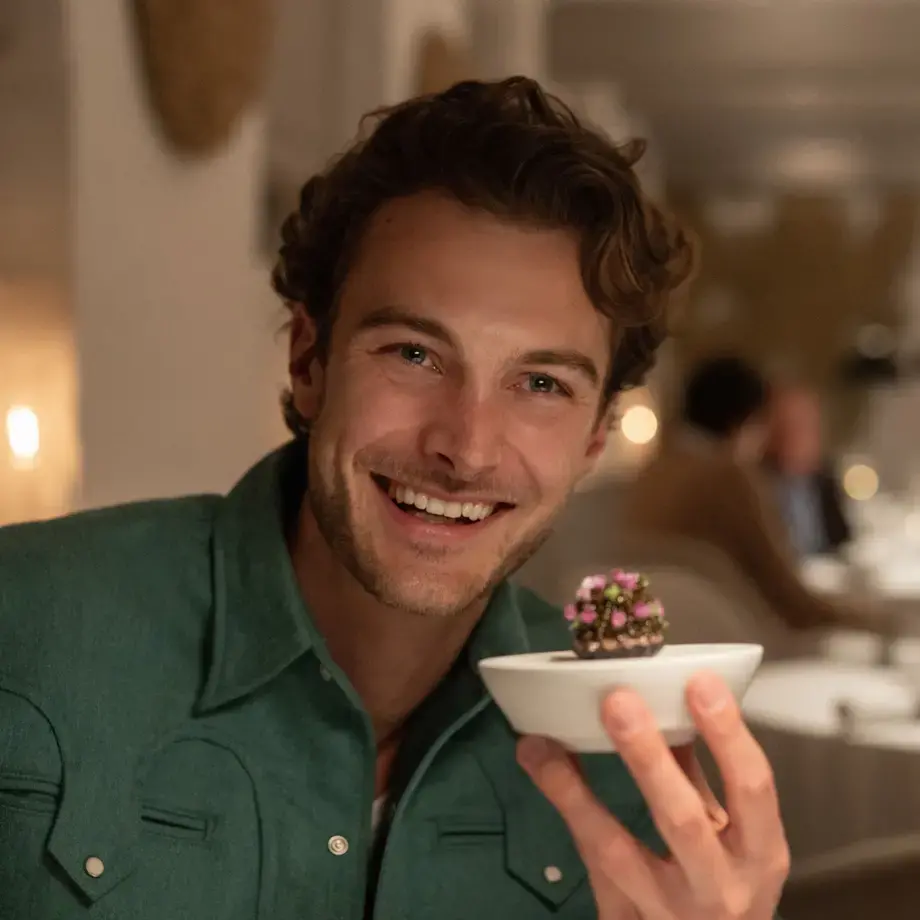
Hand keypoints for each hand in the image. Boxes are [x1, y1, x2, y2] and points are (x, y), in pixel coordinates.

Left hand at [516, 672, 788, 918]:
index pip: (752, 787)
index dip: (727, 735)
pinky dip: (566, 814)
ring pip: (616, 851)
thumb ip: (701, 776)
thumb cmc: (727, 885)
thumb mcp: (733, 837)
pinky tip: (540, 768)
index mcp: (759, 851)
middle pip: (682, 821)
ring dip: (575, 792)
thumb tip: (670, 701)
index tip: (700, 681)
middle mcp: (720, 886)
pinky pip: (590, 867)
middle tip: (617, 701)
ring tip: (541, 744)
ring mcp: (669, 912)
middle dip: (648, 759)